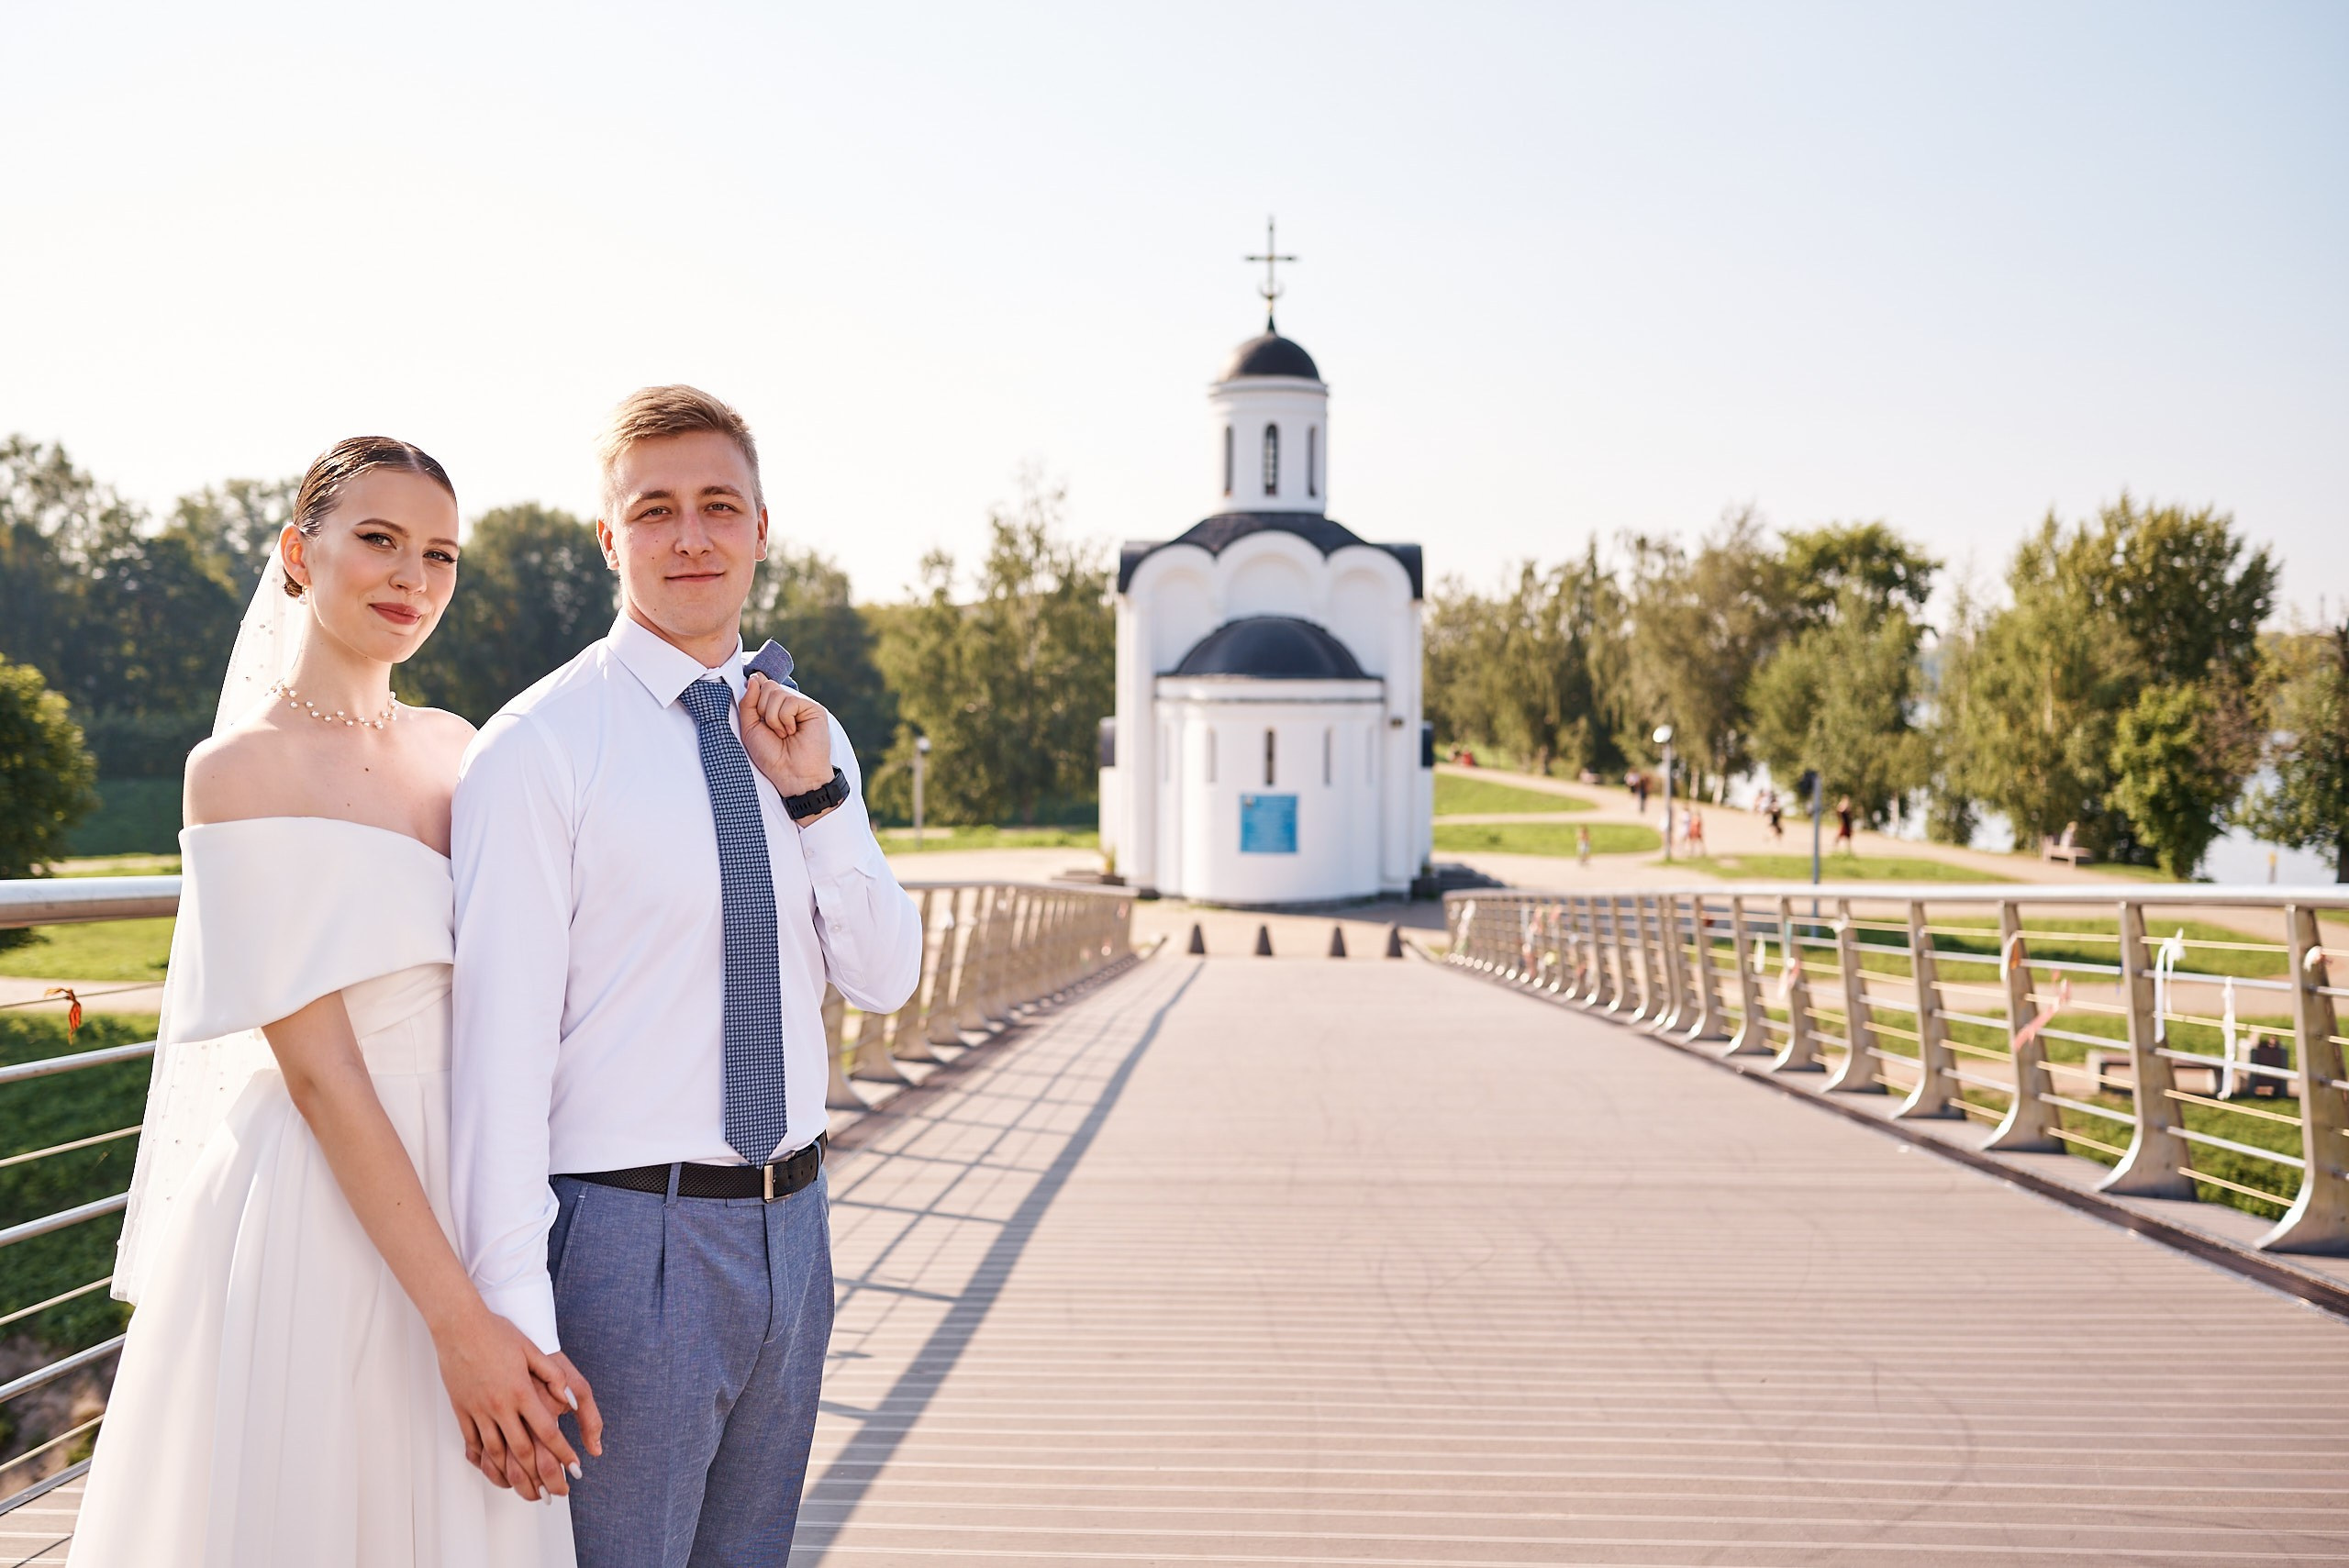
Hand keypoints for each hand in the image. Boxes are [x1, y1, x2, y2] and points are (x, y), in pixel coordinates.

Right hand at [435, 1307, 597, 1499]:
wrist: (459, 1326)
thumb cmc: (498, 1334)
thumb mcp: (532, 1349)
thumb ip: (553, 1376)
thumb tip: (571, 1399)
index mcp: (522, 1391)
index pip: (547, 1431)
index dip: (563, 1452)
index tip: (574, 1467)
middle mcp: (500, 1406)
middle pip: (523, 1451)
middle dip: (542, 1475)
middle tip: (556, 1492)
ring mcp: (478, 1411)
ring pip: (497, 1453)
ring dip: (514, 1477)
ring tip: (528, 1493)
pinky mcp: (462, 1411)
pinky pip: (473, 1444)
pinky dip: (485, 1462)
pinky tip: (495, 1472)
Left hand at [740, 674, 836, 803]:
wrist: (791, 774)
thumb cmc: (771, 756)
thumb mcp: (750, 728)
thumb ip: (748, 703)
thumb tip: (755, 678)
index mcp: (771, 707)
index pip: (761, 684)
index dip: (755, 686)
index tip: (753, 692)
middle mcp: (786, 704)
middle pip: (767, 686)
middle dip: (762, 710)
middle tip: (772, 730)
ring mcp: (801, 705)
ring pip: (776, 693)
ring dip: (773, 719)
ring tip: (783, 734)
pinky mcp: (813, 709)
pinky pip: (789, 701)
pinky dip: (785, 720)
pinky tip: (793, 732)